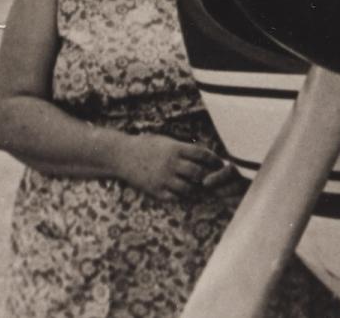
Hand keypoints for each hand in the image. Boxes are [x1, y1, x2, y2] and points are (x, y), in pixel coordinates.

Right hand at [113, 133, 231, 199]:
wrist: (122, 155)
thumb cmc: (146, 146)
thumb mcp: (165, 141)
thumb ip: (183, 148)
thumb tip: (205, 156)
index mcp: (174, 148)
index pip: (201, 154)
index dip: (213, 160)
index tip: (218, 163)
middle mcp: (170, 163)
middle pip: (198, 173)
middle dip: (206, 176)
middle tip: (209, 178)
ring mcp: (163, 178)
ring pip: (188, 188)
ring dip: (194, 188)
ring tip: (195, 186)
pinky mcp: (156, 190)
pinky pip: (175, 198)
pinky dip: (180, 196)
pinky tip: (180, 191)